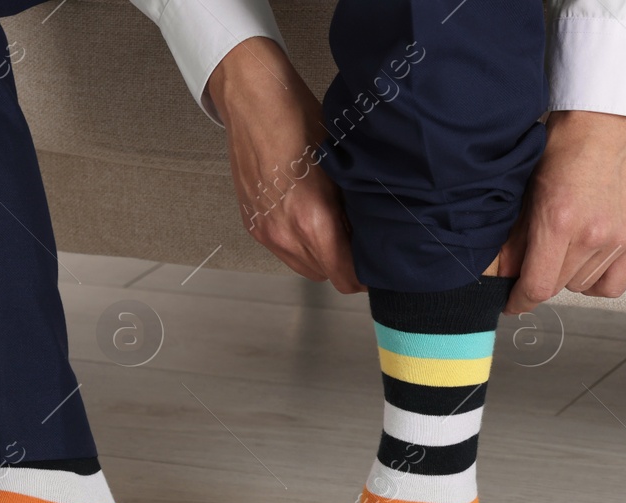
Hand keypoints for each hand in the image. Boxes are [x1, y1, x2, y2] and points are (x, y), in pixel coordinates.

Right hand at [207, 39, 363, 293]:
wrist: (254, 102)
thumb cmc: (299, 121)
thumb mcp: (342, 166)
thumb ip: (354, 209)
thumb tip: (370, 234)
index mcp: (313, 221)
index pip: (344, 277)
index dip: (363, 275)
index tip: (373, 263)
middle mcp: (285, 233)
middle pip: (325, 275)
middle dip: (342, 263)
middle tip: (355, 238)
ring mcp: (265, 230)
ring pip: (302, 265)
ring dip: (319, 255)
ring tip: (330, 225)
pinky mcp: (252, 223)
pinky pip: (282, 250)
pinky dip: (297, 242)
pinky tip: (305, 215)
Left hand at [498, 111, 625, 313]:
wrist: (610, 119)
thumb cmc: (569, 143)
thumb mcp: (529, 188)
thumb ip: (516, 238)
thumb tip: (503, 274)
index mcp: (560, 219)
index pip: (537, 286)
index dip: (520, 301)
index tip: (513, 302)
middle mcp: (593, 233)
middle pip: (558, 287)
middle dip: (542, 277)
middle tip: (538, 256)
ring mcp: (620, 237)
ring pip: (582, 285)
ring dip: (569, 274)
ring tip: (567, 244)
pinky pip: (614, 285)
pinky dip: (598, 280)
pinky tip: (589, 261)